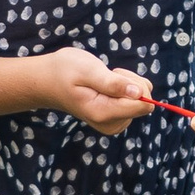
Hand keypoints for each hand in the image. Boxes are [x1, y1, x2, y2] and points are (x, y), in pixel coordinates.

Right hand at [39, 48, 155, 133]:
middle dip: (131, 82)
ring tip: (103, 80)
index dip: (137, 85)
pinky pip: (136, 101)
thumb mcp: (88, 70)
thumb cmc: (65, 71)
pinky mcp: (116, 119)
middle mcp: (111, 124)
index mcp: (103, 113)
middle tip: (107, 75)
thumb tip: (139, 93)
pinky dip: (125, 88)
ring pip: (141, 100)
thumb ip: (113, 83)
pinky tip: (106, 86)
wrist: (49, 81)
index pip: (143, 105)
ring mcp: (114, 124)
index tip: (117, 75)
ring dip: (127, 84)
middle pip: (144, 103)